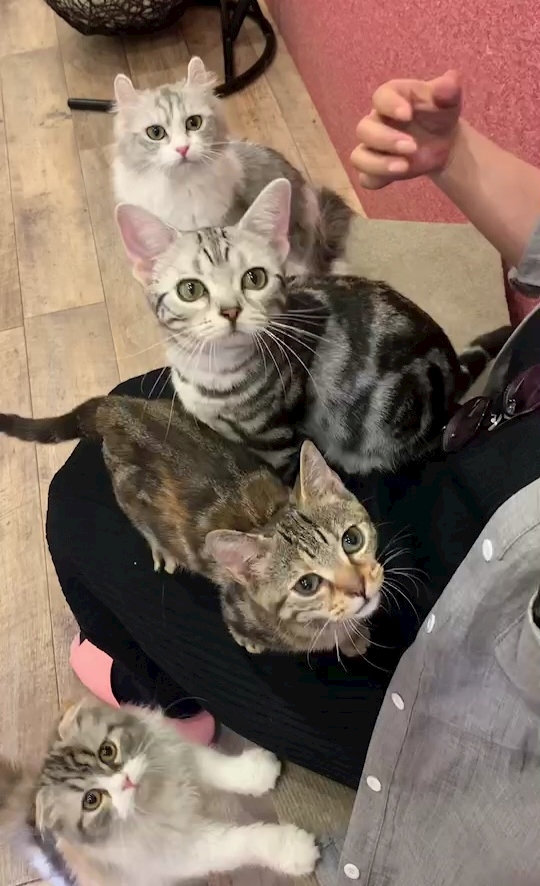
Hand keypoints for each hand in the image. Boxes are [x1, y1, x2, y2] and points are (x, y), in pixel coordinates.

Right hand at [351, 70, 461, 188]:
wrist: (443, 141)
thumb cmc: (439, 114)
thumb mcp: (449, 100)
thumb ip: (448, 89)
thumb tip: (451, 79)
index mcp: (391, 98)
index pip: (380, 97)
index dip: (390, 105)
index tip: (407, 115)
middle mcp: (376, 122)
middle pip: (364, 130)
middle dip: (386, 140)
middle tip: (412, 147)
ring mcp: (373, 148)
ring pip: (359, 157)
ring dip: (378, 164)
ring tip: (404, 167)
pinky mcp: (375, 170)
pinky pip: (365, 178)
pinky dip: (376, 179)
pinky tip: (396, 177)